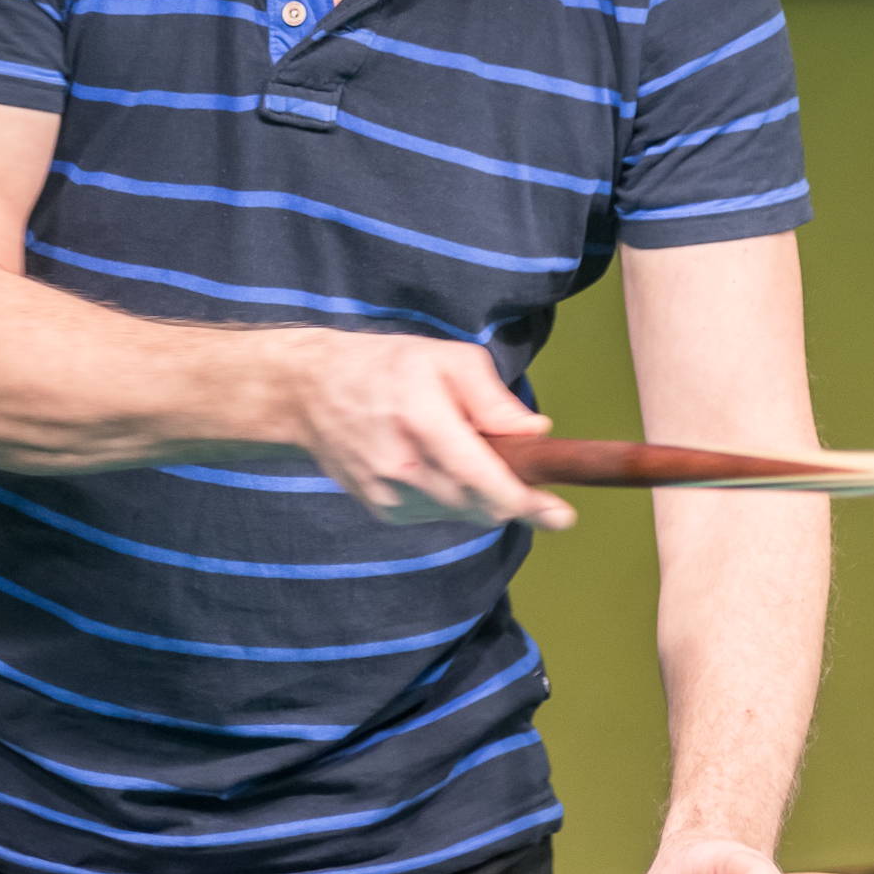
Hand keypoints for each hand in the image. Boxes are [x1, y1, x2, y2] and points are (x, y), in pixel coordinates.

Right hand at [280, 330, 576, 529]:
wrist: (310, 391)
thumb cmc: (385, 366)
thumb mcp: (445, 358)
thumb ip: (493, 398)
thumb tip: (534, 433)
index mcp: (422, 420)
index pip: (482, 478)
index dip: (526, 502)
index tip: (562, 515)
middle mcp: (402, 466)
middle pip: (479, 505)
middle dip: (511, 494)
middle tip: (523, 469)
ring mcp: (388, 493)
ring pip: (460, 512)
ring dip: (479, 494)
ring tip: (461, 450)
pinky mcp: (381, 509)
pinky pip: (436, 514)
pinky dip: (451, 496)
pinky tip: (436, 463)